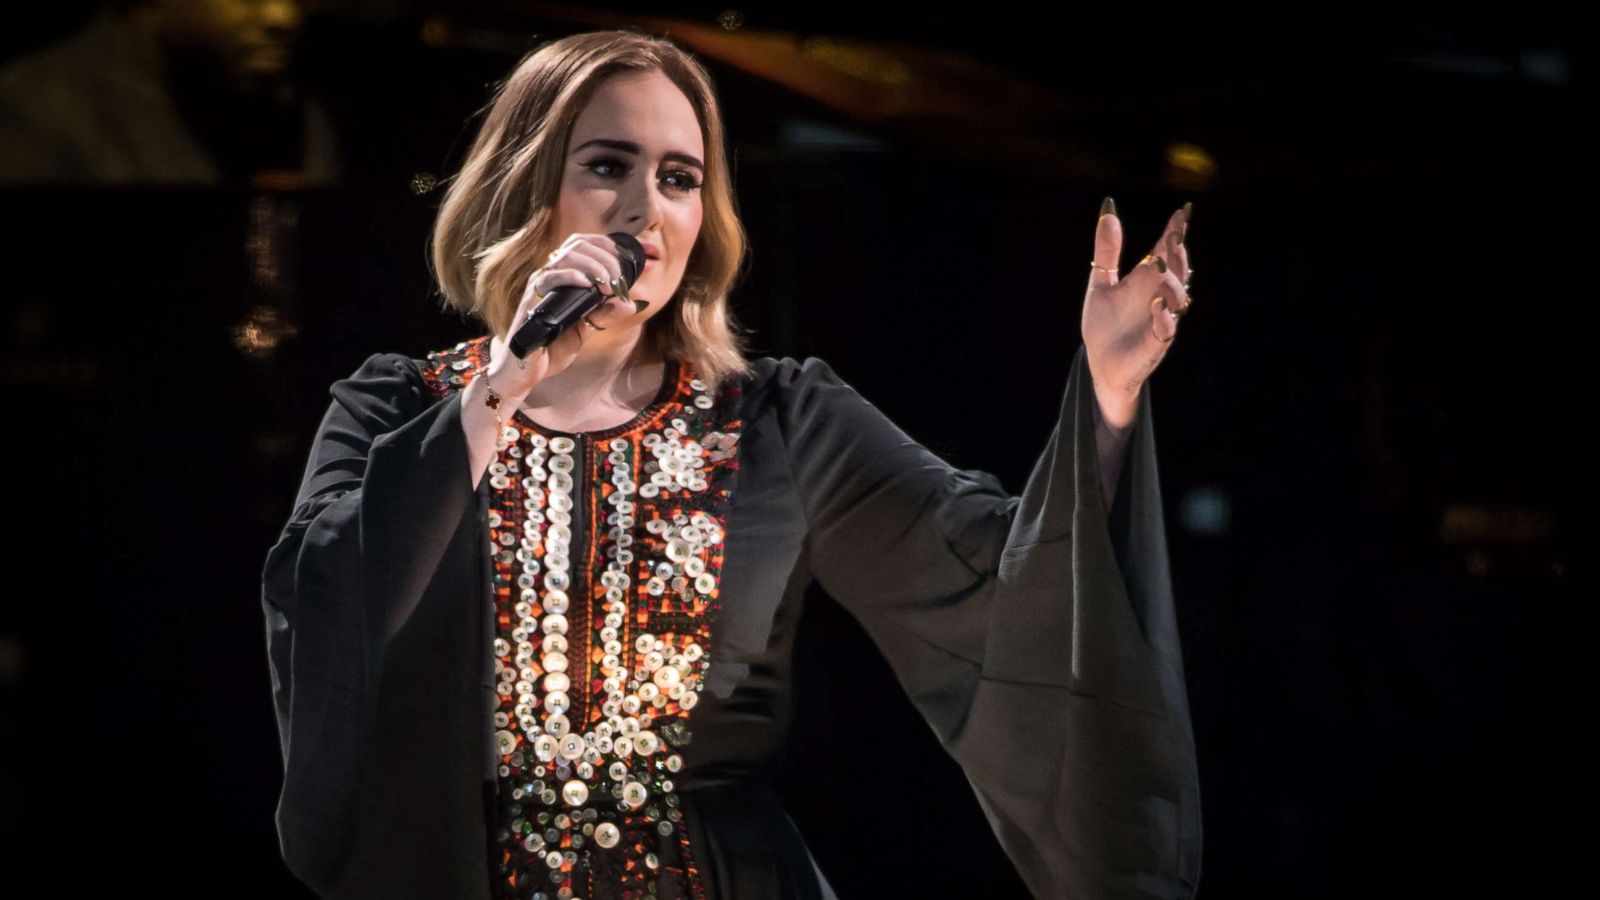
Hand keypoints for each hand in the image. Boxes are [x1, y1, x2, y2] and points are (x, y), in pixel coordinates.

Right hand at [485, 232, 646, 399]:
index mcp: (563, 277)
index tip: (628, 258)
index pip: (583, 244)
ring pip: (567, 256)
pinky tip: (588, 284)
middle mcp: (550, 275)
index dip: (607, 245)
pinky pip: (549, 277)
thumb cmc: (552, 347)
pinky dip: (571, 276)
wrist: (528, 370)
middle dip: (605, 257)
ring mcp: (539, 285)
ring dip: (594, 266)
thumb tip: (631, 303)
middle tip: (618, 279)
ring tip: (608, 284)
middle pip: (578, 244)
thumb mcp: (586, 329)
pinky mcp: (531, 299)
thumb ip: (605, 315)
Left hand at [1081, 200, 1192, 426]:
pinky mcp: (1155, 343)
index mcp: (1147, 280)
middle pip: (1178, 270)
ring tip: (1162, 265)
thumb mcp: (1101, 282)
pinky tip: (1156, 304)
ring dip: (1172, 281)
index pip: (1166, 250)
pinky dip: (1163, 316)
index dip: (1175, 231)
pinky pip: (1166, 328)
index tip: (1183, 211)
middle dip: (1178, 252)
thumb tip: (1108, 208)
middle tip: (1174, 233)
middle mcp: (1159, 296)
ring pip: (1178, 297)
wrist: (1100, 363)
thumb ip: (1106, 250)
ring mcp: (1161, 319)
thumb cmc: (1104, 324)